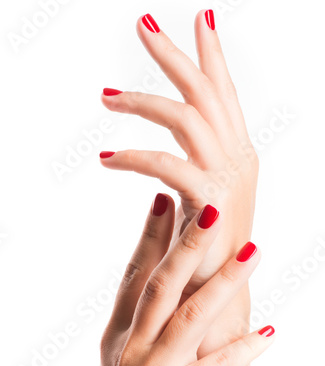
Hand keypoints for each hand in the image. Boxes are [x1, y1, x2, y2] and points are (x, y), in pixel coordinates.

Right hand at [87, 195, 274, 365]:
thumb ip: (139, 327)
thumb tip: (160, 292)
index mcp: (118, 336)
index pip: (135, 276)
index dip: (150, 237)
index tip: (165, 200)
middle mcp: (131, 348)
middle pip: (163, 285)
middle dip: (188, 243)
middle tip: (210, 207)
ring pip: (192, 317)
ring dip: (226, 283)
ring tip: (255, 253)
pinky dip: (244, 348)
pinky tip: (270, 331)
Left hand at [100, 11, 257, 295]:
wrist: (219, 293)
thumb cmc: (207, 248)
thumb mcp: (203, 200)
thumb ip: (191, 171)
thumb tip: (162, 158)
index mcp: (237, 154)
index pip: (224, 94)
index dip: (212, 54)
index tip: (201, 18)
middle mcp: (238, 157)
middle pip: (205, 91)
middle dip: (174, 55)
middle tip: (142, 24)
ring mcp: (228, 177)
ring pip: (186, 117)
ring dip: (141, 102)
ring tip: (104, 97)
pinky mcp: (211, 200)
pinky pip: (168, 164)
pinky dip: (134, 157)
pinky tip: (106, 159)